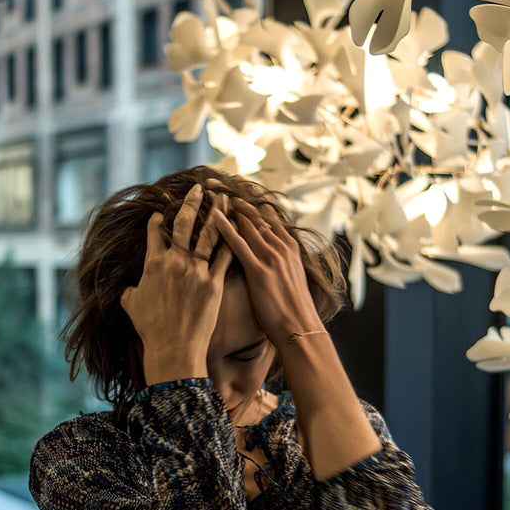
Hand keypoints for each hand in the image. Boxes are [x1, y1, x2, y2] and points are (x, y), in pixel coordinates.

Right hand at [120, 184, 232, 370]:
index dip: (159, 219)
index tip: (163, 210)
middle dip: (191, 203)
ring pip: (209, 234)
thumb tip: (127, 290)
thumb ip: (130, 292)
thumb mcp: (133, 307)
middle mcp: (175, 262)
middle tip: (198, 188)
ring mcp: (196, 271)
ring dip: (217, 214)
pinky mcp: (214, 284)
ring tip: (224, 199)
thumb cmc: (151, 330)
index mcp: (153, 264)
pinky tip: (238, 229)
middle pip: (184, 224)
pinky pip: (225, 257)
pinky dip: (232, 241)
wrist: (173, 348)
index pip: (155, 232)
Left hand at [204, 178, 323, 348]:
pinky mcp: (259, 270)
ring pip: (247, 222)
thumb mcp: (290, 278)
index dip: (249, 198)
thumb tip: (266, 256)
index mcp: (288, 246)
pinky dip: (224, 227)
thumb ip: (279, 262)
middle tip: (216, 181)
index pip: (267, 214)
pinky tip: (211, 216)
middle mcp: (281, 246)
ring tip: (209, 189)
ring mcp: (271, 257)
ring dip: (227, 204)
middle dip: (235, 194)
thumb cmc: (292, 310)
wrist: (300, 328)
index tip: (234, 186)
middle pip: (255, 212)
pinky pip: (239, 243)